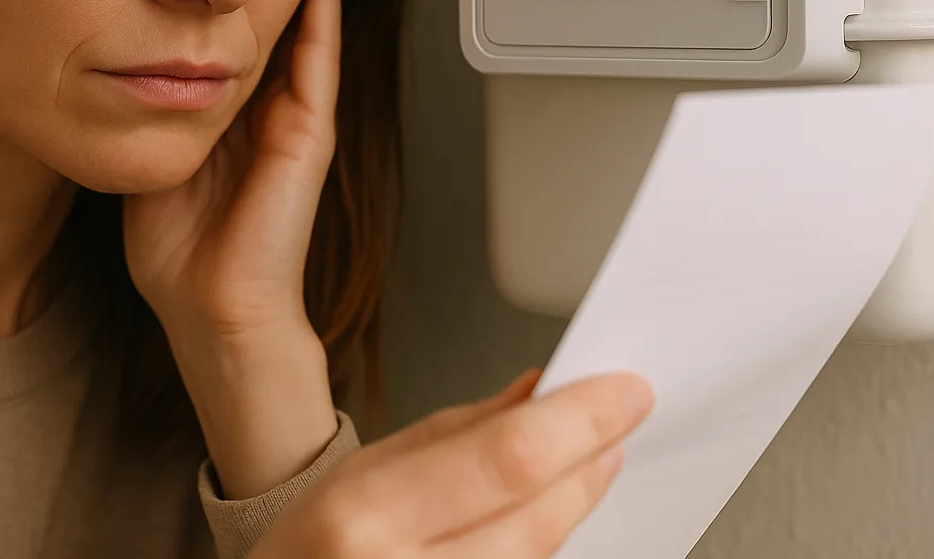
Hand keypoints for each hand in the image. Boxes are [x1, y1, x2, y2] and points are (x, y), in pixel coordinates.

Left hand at [123, 0, 343, 498]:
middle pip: (274, 16)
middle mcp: (269, 108)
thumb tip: (106, 61)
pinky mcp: (308, 133)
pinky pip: (318, 56)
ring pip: (306, 23)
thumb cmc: (180, 255)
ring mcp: (295, 118)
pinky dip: (325, 6)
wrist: (213, 313)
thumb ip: (144, 110)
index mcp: (232, 114)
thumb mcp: (151, 156)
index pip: (237, 30)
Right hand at [251, 370, 654, 558]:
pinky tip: (547, 512)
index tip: (625, 391)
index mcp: (367, 514)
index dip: (580, 421)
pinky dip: (545, 540)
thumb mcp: (365, 471)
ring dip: (575, 502)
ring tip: (587, 462)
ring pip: (540, 555)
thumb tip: (540, 392)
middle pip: (538, 517)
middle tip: (620, 420)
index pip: (506, 458)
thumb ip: (459, 430)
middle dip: (591, 460)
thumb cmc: (309, 548)